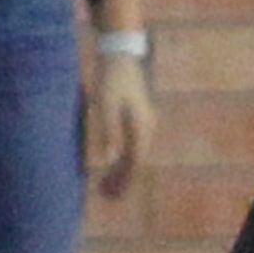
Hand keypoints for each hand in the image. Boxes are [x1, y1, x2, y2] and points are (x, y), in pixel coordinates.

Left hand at [87, 54, 155, 200]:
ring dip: (122, 171)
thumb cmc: (111, 79)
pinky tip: (111, 164)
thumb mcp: (106, 106)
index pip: (135, 161)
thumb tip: (107, 161)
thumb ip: (109, 133)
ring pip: (135, 154)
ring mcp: (144, 123)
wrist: (121, 54)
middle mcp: (147, 127)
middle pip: (137, 161)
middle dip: (123, 181)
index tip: (111, 195)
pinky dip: (122, 158)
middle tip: (107, 198)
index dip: (124, 180)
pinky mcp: (136, 118)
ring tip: (106, 186)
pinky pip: (132, 144)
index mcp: (142, 126)